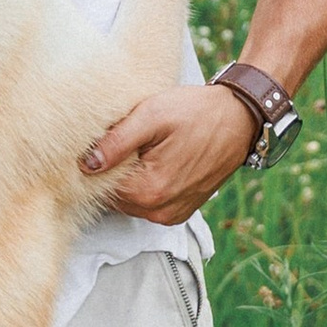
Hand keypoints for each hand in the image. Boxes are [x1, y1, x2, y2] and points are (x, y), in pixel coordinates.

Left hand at [80, 82, 256, 224]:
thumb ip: (116, 142)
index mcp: (149, 191)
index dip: (97, 162)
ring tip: (144, 149)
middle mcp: (160, 211)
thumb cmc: (197, 112)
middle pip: (114, 196)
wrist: (239, 118)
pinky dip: (145, 186)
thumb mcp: (152, 115)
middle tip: (128, 141)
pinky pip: (147, 203)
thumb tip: (86, 164)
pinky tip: (155, 161)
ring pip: (129, 201)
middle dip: (114, 172)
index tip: (107, 141)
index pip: (100, 186)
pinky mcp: (179, 211)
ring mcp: (171, 215)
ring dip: (129, 179)